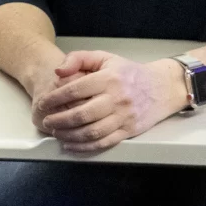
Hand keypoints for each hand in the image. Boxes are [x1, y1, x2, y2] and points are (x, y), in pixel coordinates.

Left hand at [30, 51, 187, 152]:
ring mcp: (124, 117)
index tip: (43, 103)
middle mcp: (117, 98)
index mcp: (109, 78)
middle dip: (59, 120)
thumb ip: (79, 59)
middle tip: (47, 121)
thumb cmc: (129, 73)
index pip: (76, 89)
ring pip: (92, 132)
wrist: (162, 87)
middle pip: (82, 114)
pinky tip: (71, 145)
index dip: (55, 98)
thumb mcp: (105, 58)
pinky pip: (104, 143)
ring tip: (57, 133)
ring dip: (69, 135)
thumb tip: (58, 71)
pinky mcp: (129, 131)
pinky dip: (84, 147)